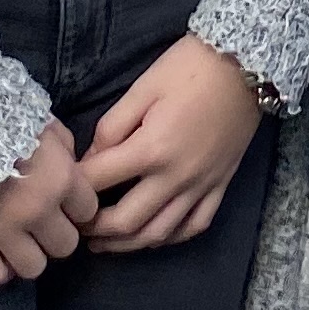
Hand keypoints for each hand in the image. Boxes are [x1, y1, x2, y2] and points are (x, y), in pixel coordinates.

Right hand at [0, 122, 99, 287]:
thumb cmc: (0, 116)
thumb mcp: (44, 123)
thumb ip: (65, 149)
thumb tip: (72, 170)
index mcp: (60, 178)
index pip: (88, 212)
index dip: (77, 207)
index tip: (66, 202)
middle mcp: (37, 210)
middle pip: (65, 245)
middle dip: (56, 233)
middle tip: (41, 221)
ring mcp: (3, 230)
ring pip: (34, 267)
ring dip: (29, 254)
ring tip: (18, 238)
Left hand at [75, 35, 265, 253]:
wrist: (248, 64)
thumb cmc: (190, 68)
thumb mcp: (143, 87)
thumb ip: (112, 126)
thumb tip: (91, 158)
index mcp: (151, 148)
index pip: (99, 180)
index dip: (74, 188)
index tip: (60, 190)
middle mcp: (176, 177)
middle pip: (126, 221)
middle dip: (94, 230)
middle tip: (75, 226)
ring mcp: (201, 186)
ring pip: (158, 234)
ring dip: (125, 245)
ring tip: (103, 244)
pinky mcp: (220, 186)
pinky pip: (194, 226)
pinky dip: (171, 239)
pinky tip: (153, 237)